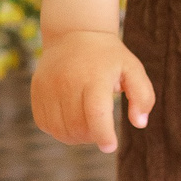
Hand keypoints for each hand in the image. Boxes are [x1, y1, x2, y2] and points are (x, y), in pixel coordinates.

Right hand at [30, 29, 155, 152]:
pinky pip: (45, 124)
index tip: (110, 146)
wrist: (74, 33)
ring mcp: (48, 87)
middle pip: (78, 126)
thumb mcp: (132, 69)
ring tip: (87, 125)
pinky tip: (71, 119)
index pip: (96, 113)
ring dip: (76, 137)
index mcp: (94, 77)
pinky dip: (59, 130)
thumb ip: (143, 96)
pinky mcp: (37, 92)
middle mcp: (67, 82)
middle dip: (92, 136)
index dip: (103, 135)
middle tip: (101, 128)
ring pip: (60, 130)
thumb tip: (139, 123)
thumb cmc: (108, 57)